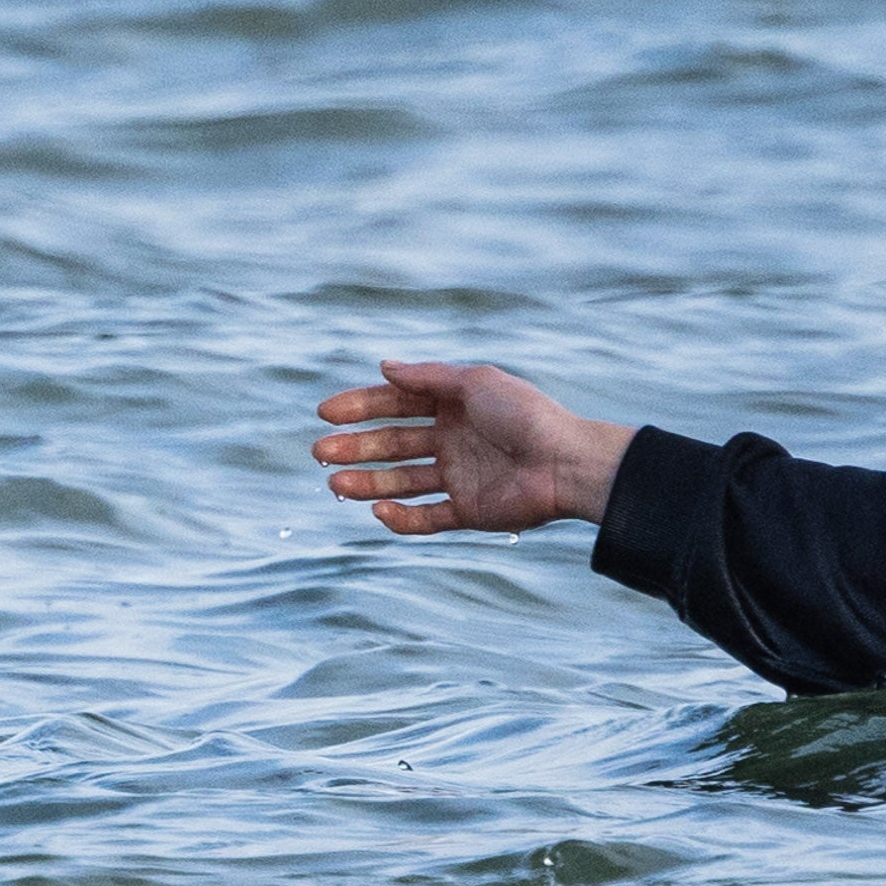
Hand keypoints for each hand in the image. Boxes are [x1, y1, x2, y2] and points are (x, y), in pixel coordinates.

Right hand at [311, 361, 632, 535]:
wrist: (566, 462)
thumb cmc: (526, 415)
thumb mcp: (475, 383)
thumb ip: (427, 377)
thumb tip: (383, 368)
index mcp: (454, 405)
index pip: (396, 405)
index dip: (360, 407)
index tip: (327, 413)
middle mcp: (453, 440)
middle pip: (393, 444)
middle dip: (356, 447)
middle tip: (320, 451)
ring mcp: (459, 477)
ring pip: (402, 482)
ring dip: (367, 482)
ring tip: (334, 483)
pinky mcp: (469, 511)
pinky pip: (427, 517)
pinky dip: (401, 517)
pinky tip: (377, 508)